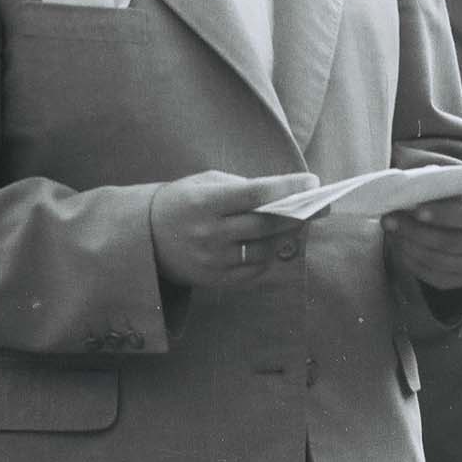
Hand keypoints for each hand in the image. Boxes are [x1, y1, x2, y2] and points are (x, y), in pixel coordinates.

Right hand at [149, 170, 317, 287]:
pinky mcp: (216, 280)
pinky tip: (276, 245)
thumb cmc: (182, 201)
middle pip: (265, 225)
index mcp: (205, 202)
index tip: (312, 181)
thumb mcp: (205, 183)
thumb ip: (241, 187)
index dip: (287, 188)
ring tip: (297, 225)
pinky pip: (255, 272)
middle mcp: (209, 233)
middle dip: (296, 214)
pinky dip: (271, 258)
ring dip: (285, 237)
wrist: (144, 237)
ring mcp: (213, 260)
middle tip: (317, 206)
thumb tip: (283, 196)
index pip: (254, 194)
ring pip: (264, 250)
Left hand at [384, 184, 461, 289]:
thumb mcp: (451, 183)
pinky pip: (434, 276)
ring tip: (391, 230)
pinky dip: (412, 261)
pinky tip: (399, 245)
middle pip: (453, 242)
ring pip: (439, 261)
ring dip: (410, 246)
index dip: (444, 213)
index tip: (416, 209)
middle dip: (417, 231)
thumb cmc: (454, 195)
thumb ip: (435, 181)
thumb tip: (411, 185)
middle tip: (390, 220)